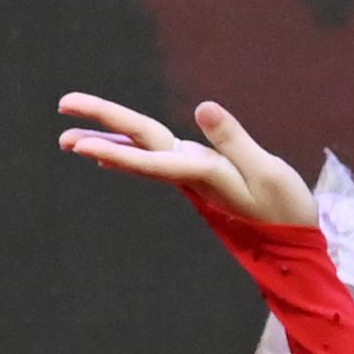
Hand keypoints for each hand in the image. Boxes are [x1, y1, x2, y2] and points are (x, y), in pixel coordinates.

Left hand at [55, 91, 323, 232]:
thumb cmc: (284, 210)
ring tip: (69, 137)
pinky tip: (108, 153)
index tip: (80, 143)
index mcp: (203, 174)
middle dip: (99, 127)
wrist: (291, 246)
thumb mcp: (267, 173)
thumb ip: (234, 141)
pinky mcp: (200, 176)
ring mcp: (192, 176)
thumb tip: (203, 106)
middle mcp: (189, 174)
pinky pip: (155, 160)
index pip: (150, 158)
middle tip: (62, 107)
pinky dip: (128, 152)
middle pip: (138, 144)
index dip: (114, 149)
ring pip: (142, 152)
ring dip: (106, 141)